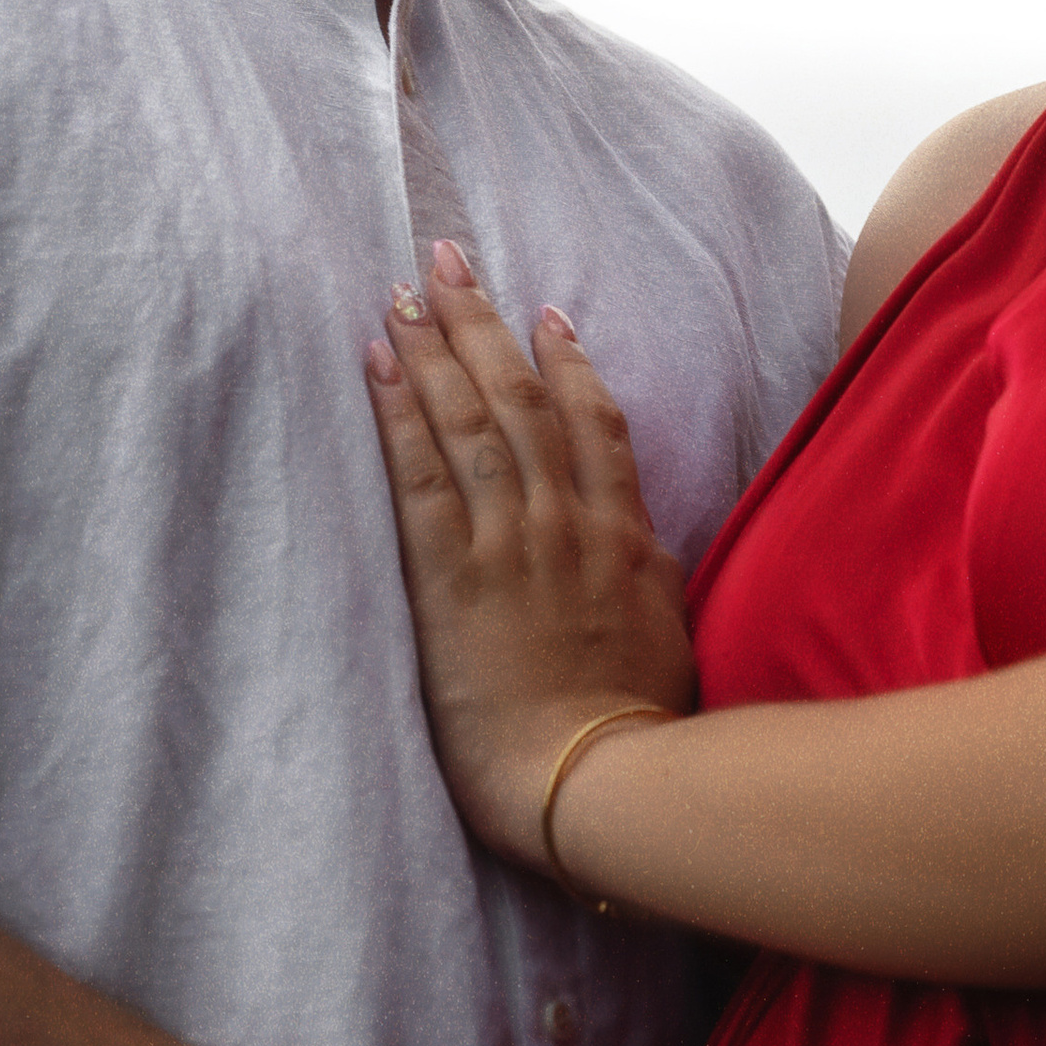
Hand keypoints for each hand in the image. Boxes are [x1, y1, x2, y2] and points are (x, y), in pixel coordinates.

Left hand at [365, 243, 695, 861]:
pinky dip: (400, 413)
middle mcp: (569, 523)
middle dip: (483, 324)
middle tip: (448, 261)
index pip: (594, 424)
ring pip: (473, 419)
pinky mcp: (454, 578)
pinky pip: (421, 475)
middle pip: (524, 398)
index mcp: (624, 539)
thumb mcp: (668, 638)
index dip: (568, 362)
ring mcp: (513, 544)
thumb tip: (645, 555)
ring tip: (402, 292)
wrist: (603, 784)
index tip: (543, 314)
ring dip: (435, 347)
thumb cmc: (639, 732)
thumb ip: (649, 581)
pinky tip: (377, 365)